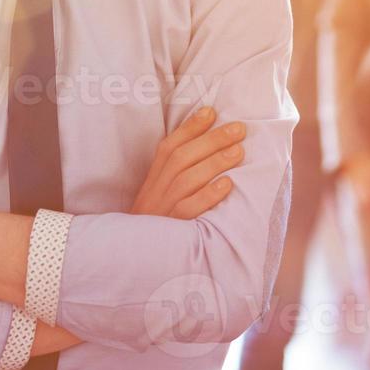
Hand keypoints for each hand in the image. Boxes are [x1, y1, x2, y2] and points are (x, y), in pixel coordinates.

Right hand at [131, 106, 246, 218]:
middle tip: (239, 128)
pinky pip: (189, 210)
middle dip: (211, 139)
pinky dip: (208, 195)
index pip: (169, 147)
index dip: (190, 127)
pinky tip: (227, 185)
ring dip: (214, 162)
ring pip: (186, 179)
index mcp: (152, 179)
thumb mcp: (158, 195)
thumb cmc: (156, 224)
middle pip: (181, 158)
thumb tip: (207, 148)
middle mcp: (155, 190)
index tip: (211, 111)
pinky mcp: (171, 229)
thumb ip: (176, 174)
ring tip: (239, 151)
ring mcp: (162, 209)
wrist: (130, 258)